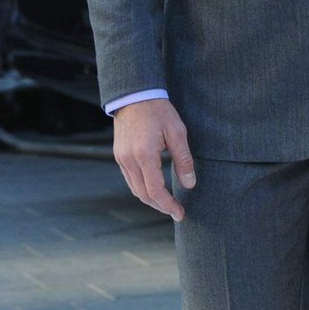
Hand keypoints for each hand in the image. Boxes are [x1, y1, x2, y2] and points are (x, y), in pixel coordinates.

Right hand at [113, 98, 194, 221]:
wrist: (135, 95)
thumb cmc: (159, 112)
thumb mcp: (177, 132)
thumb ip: (183, 160)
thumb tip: (190, 184)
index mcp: (144, 155)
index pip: (155, 190)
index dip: (168, 205)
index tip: (180, 213)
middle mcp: (128, 160)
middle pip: (143, 194)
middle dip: (160, 206)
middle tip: (177, 212)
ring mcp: (121, 158)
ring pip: (135, 189)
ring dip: (151, 200)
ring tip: (168, 204)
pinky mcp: (119, 155)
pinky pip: (130, 179)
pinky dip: (142, 188)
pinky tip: (155, 189)